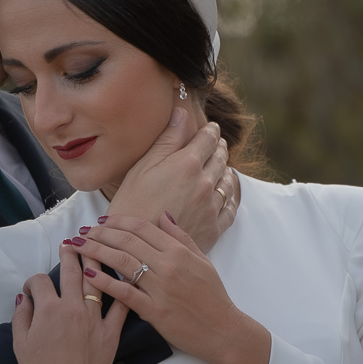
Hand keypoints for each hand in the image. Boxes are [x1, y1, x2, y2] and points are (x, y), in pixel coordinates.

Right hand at [11, 246, 129, 363]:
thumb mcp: (20, 344)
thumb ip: (21, 316)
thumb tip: (24, 297)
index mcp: (48, 309)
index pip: (40, 281)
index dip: (33, 281)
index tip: (32, 287)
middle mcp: (73, 308)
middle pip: (71, 271)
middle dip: (70, 253)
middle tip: (70, 243)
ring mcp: (95, 319)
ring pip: (97, 280)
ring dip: (95, 260)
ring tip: (95, 248)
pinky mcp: (111, 332)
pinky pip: (121, 306)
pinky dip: (125, 290)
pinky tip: (127, 277)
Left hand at [72, 213, 270, 363]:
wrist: (222, 330)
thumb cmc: (213, 296)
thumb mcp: (202, 261)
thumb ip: (181, 237)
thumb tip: (163, 215)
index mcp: (179, 251)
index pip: (142, 228)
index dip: (118, 222)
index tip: (101, 221)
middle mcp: (167, 265)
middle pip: (127, 241)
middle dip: (100, 233)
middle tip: (82, 232)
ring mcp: (160, 288)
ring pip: (121, 261)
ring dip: (96, 251)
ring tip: (78, 246)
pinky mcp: (153, 310)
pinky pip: (124, 292)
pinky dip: (104, 281)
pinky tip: (88, 274)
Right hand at [106, 108, 239, 251]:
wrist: (134, 250)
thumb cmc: (131, 205)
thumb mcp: (142, 168)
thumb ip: (167, 140)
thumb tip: (182, 114)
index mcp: (187, 164)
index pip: (208, 139)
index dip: (211, 131)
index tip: (212, 128)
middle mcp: (204, 183)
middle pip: (220, 158)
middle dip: (219, 148)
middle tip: (217, 144)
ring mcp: (211, 207)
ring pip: (228, 181)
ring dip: (226, 170)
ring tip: (222, 166)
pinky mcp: (214, 228)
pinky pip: (231, 207)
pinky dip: (231, 196)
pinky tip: (227, 193)